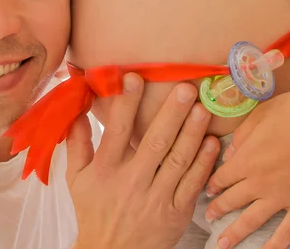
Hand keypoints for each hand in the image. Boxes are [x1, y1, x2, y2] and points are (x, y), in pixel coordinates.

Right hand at [66, 73, 220, 248]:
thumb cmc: (93, 211)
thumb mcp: (77, 178)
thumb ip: (77, 143)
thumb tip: (77, 108)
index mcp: (106, 169)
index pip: (117, 130)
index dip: (126, 103)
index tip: (134, 77)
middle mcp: (132, 181)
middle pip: (155, 141)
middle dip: (171, 113)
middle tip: (185, 88)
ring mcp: (156, 198)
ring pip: (178, 160)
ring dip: (192, 132)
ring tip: (203, 108)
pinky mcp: (176, 212)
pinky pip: (192, 183)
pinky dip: (204, 162)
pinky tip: (212, 142)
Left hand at [205, 89, 289, 248]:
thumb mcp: (261, 113)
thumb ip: (242, 135)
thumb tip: (229, 155)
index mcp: (247, 158)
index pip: (221, 178)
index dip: (212, 186)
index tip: (208, 192)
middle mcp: (260, 181)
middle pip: (232, 201)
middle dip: (218, 210)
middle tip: (208, 219)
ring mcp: (283, 196)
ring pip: (252, 220)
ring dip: (235, 234)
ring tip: (222, 245)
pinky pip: (287, 231)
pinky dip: (274, 245)